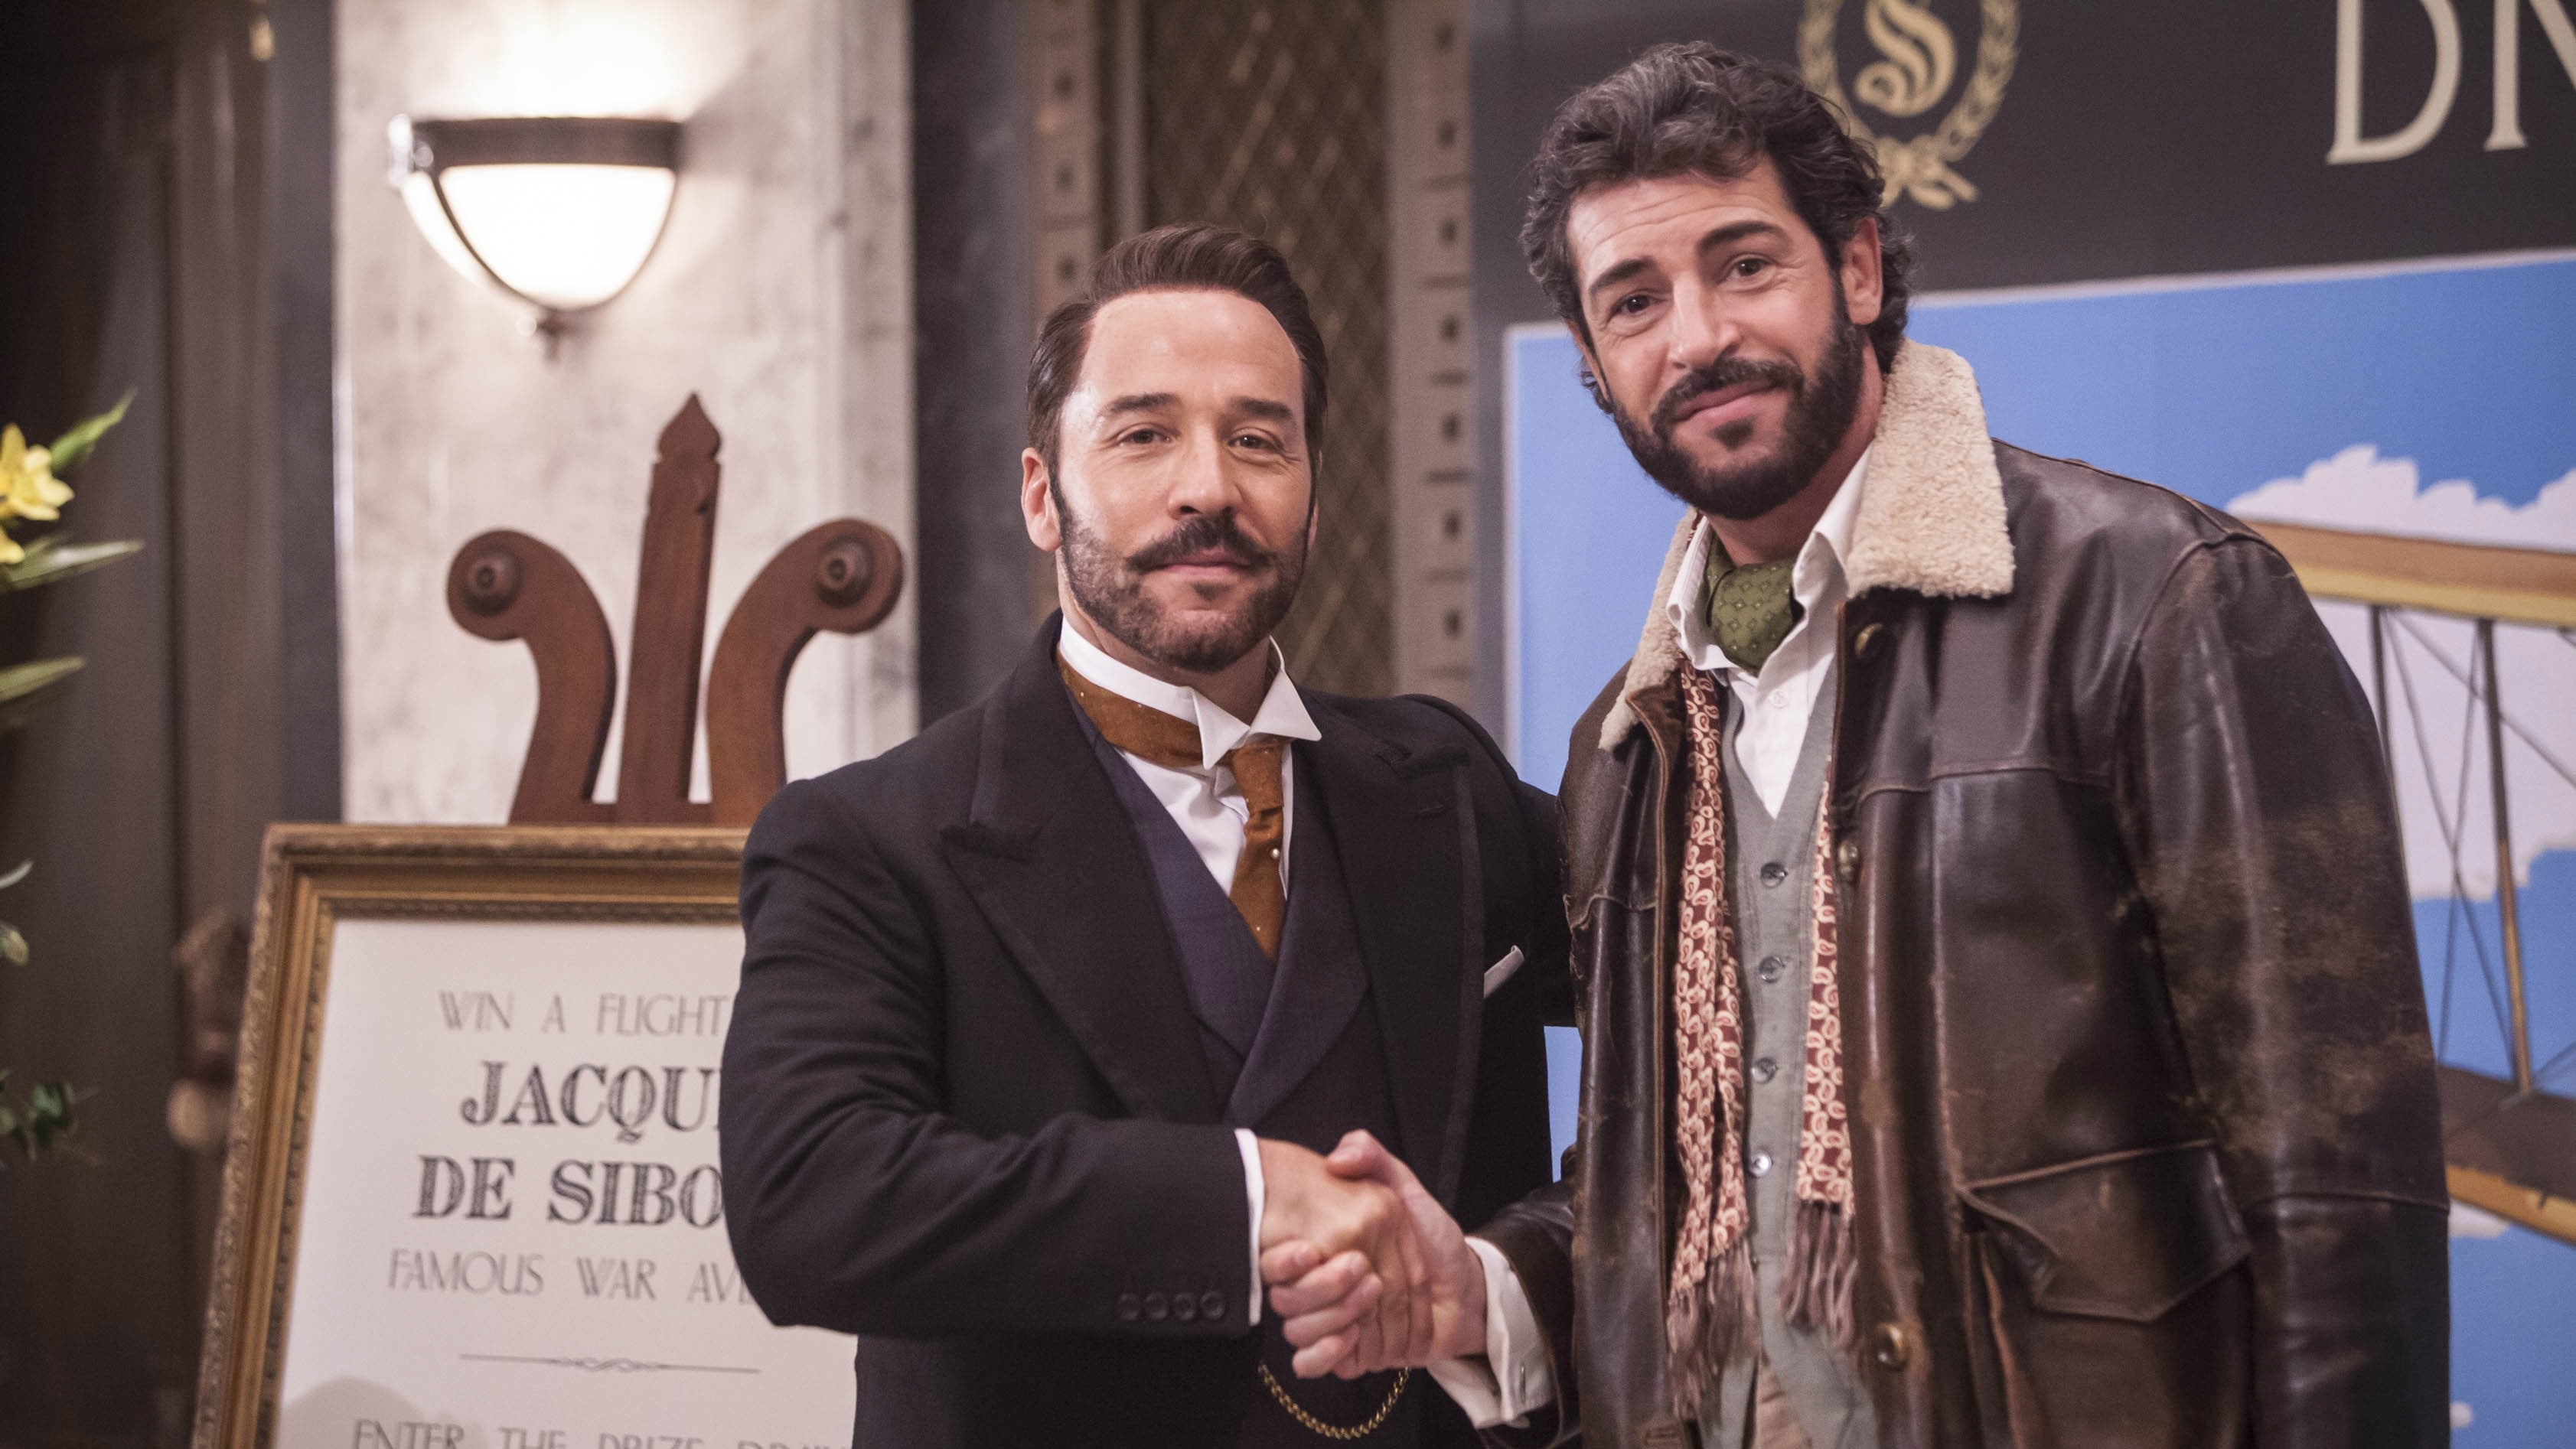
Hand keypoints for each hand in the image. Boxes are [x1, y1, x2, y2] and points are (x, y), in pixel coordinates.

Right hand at [1255, 1137, 1419, 1372]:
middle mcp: (1317, 1285)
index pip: (1279, 1260)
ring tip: (1372, 1298)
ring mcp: (1328, 1321)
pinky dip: (1326, 1353)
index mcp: (1321, 1246)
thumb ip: (1371, 1157)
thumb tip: (1336, 1157)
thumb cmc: (1433, 1238)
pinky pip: (1310, 1363)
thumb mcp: (1403, 1189)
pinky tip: (1353, 1337)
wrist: (1466, 1289)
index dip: (1285, 1260)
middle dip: (1321, 1289)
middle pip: (1286, 1298)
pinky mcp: (1344, 1354)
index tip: (1308, 1251)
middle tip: (1363, 1270)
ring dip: (1332, 1318)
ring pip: (1296, 1331)